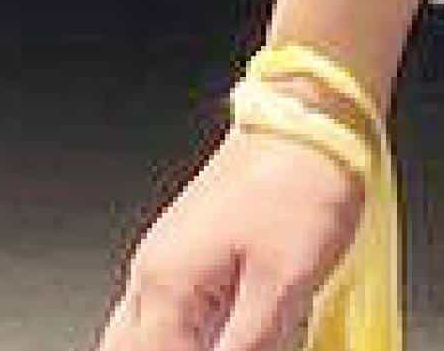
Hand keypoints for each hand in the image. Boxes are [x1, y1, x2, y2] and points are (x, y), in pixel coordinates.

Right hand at [101, 117, 369, 350]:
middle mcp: (154, 272)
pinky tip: (217, 335)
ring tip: (211, 341)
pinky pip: (170, 307)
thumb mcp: (286, 280)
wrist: (313, 115)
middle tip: (207, 349)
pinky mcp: (194, 244)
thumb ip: (253, 342)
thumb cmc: (300, 180)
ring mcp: (170, 256)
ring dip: (169, 344)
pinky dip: (183, 331)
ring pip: (142, 331)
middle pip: (130, 348)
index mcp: (165, 285)